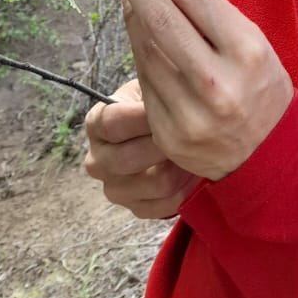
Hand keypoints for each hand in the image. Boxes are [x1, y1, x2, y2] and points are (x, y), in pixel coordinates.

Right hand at [84, 78, 199, 218]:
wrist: (166, 133)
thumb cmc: (158, 105)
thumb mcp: (151, 89)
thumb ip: (154, 90)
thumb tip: (170, 88)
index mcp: (96, 124)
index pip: (112, 123)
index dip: (144, 116)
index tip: (172, 108)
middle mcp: (97, 160)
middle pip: (128, 158)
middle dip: (166, 143)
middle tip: (192, 129)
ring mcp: (115, 189)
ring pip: (155, 182)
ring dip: (183, 165)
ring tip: (200, 147)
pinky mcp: (137, 209)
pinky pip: (167, 203)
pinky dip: (188, 186)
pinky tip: (196, 168)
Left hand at [113, 0, 293, 181]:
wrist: (269, 154)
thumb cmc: (260, 84)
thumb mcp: (252, 42)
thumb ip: (210, 14)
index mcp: (246, 50)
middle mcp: (216, 81)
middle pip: (162, 19)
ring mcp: (189, 111)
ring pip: (146, 49)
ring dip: (133, 14)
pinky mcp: (168, 132)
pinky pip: (145, 80)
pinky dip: (139, 50)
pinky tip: (137, 30)